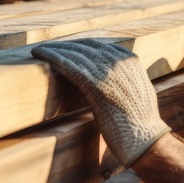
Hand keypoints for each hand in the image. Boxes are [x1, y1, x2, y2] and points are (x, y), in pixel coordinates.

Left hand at [32, 39, 170, 167]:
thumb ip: (127, 79)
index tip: (67, 47)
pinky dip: (52, 58)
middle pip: (86, 46)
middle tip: (48, 47)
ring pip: (75, 53)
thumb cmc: (141, 122)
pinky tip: (39, 55)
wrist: (144, 137)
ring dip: (54, 49)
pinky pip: (69, 66)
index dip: (80, 45)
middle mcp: (120, 61)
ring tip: (39, 50)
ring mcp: (108, 72)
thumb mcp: (139, 91)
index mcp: (131, 60)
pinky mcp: (96, 85)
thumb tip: (116, 79)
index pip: (100, 45)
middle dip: (65, 45)